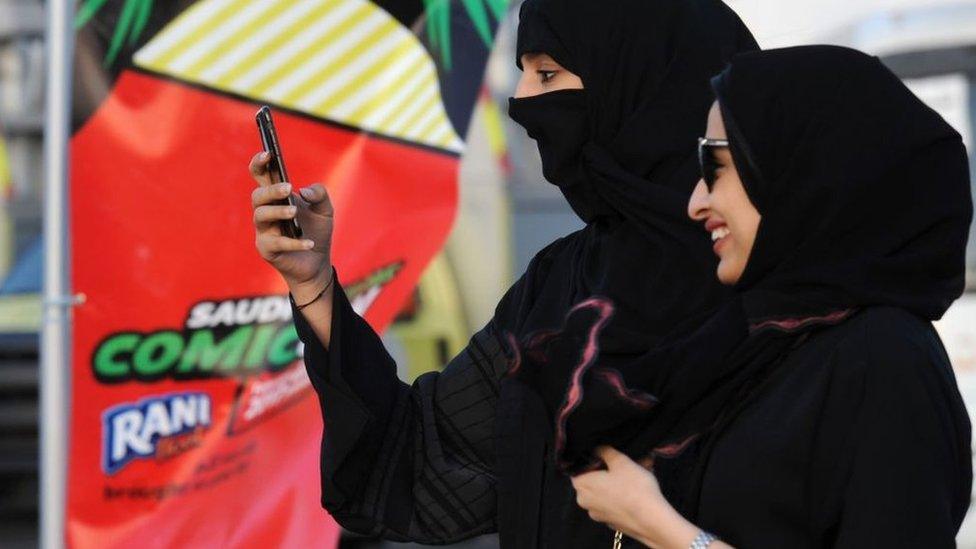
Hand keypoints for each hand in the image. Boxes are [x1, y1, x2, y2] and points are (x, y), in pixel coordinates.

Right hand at [249, 151, 333, 301]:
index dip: (259, 163)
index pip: (260, 175)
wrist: (317, 262)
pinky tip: (309, 242)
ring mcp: (264, 231)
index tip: (268, 154)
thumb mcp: (325, 210)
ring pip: (261, 216)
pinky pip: (276, 244)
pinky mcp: (267, 250)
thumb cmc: (316, 231)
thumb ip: (320, 195)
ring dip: (278, 212)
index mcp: (276, 197)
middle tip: (289, 188)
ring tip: (295, 212)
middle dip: (272, 191)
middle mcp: (265, 211)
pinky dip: (294, 243)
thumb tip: (304, 192)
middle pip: (258, 196)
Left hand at [571, 447, 700, 547]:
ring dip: (617, 482)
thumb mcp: (621, 461)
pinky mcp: (610, 521)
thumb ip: (605, 451)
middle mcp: (584, 501)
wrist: (651, 520)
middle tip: (625, 462)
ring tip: (638, 472)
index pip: (579, 467)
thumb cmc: (634, 488)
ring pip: (605, 491)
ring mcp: (597, 514)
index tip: (607, 455)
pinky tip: (638, 489)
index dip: (593, 459)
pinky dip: (622, 495)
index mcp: (581, 484)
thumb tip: (598, 448)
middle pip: (593, 479)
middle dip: (608, 469)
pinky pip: (613, 503)